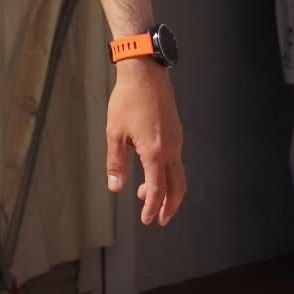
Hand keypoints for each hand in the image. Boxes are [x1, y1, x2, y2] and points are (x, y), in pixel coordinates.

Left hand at [106, 59, 185, 225]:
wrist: (145, 74)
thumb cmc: (127, 100)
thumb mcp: (115, 133)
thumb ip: (116, 162)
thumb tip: (116, 187)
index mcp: (155, 152)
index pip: (157, 189)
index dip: (152, 207)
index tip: (148, 220)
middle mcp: (171, 149)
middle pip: (177, 187)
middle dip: (169, 206)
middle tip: (159, 218)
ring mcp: (176, 141)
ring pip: (178, 174)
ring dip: (167, 190)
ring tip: (148, 198)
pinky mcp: (175, 133)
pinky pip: (176, 161)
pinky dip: (167, 174)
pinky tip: (151, 172)